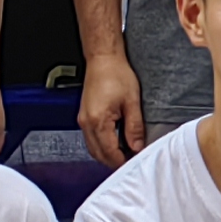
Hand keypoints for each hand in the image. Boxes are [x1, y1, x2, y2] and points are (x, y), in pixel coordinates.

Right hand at [80, 47, 143, 166]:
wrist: (103, 59)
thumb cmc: (116, 74)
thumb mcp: (132, 102)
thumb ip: (134, 128)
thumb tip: (137, 147)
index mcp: (98, 121)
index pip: (110, 153)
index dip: (123, 161)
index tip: (135, 162)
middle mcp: (86, 123)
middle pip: (99, 154)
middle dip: (115, 161)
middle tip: (132, 160)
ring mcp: (83, 120)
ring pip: (93, 148)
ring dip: (108, 154)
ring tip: (126, 152)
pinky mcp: (84, 116)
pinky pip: (91, 139)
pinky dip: (102, 145)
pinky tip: (116, 142)